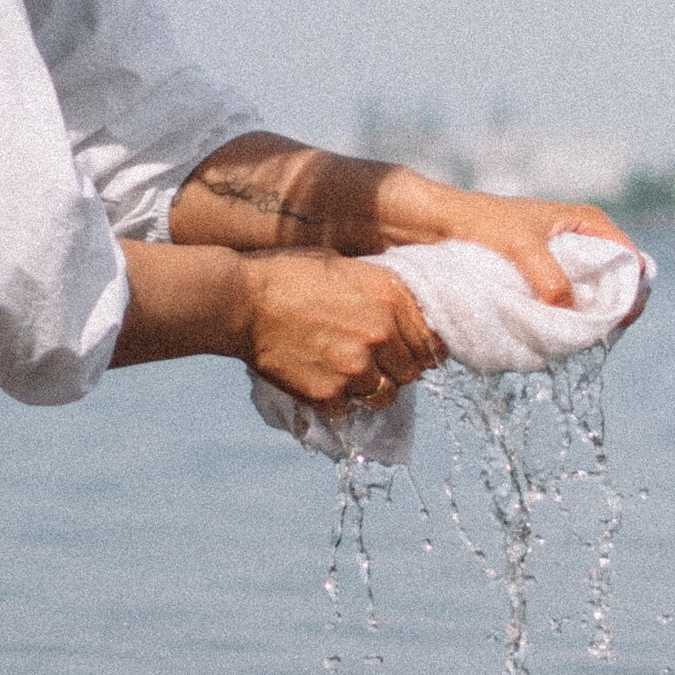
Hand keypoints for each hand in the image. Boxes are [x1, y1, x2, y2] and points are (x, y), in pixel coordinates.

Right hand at [239, 252, 445, 411]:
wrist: (241, 301)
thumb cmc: (290, 275)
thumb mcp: (347, 267)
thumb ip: (383, 291)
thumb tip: (411, 311)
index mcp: (391, 298)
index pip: (433, 342)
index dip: (422, 348)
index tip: (408, 349)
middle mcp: (381, 335)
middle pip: (412, 372)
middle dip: (396, 367)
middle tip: (371, 357)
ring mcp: (356, 369)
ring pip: (385, 396)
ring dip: (372, 387)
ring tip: (347, 370)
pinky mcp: (329, 394)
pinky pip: (351, 408)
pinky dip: (341, 399)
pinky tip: (322, 376)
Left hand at [440, 195, 647, 323]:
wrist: (443, 222)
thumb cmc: (482, 223)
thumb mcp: (520, 247)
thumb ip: (549, 277)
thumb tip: (571, 311)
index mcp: (589, 223)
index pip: (631, 260)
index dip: (632, 292)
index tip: (616, 320)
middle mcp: (584, 241)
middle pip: (618, 284)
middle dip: (611, 311)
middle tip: (595, 336)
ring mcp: (567, 261)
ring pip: (594, 297)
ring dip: (588, 319)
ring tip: (575, 338)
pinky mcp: (547, 278)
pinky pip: (570, 303)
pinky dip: (568, 319)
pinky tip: (559, 334)